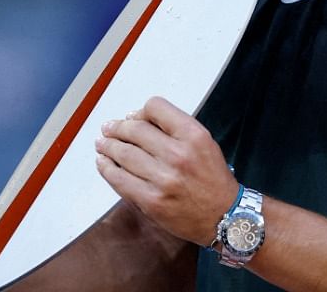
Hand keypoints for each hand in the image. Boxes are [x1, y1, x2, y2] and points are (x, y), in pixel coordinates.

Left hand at [95, 96, 238, 246]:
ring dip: (107, 146)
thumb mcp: (204, 143)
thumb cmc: (213, 180)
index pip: (156, 108)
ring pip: (124, 154)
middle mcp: (178, 154)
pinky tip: (103, 164)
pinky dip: (107, 170)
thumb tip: (137, 120)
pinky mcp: (151, 201)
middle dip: (117, 128)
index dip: (140, 111)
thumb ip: (175, 129)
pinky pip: (120, 180)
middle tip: (108, 128)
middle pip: (135, 130)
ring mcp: (163, 179)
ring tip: (102, 144)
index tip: (132, 118)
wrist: (225, 217)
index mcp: (193, 136)